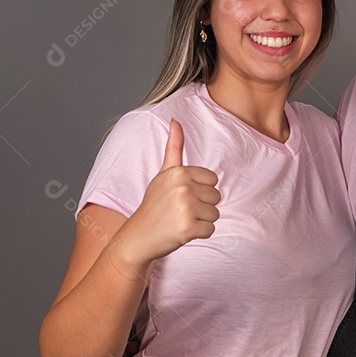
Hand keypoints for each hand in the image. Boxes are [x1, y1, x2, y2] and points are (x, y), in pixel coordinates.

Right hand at [117, 119, 220, 266]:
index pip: (213, 180)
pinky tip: (182, 232)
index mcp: (179, 172)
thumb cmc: (154, 204)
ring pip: (215, 214)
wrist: (139, 236)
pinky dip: (199, 234)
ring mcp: (185, 208)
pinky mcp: (188, 228)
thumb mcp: (163, 173)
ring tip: (181, 220)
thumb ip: (174, 147)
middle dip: (202, 206)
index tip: (183, 196)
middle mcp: (183, 188)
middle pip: (216, 197)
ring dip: (201, 221)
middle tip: (181, 210)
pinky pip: (210, 230)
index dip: (200, 190)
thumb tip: (175, 120)